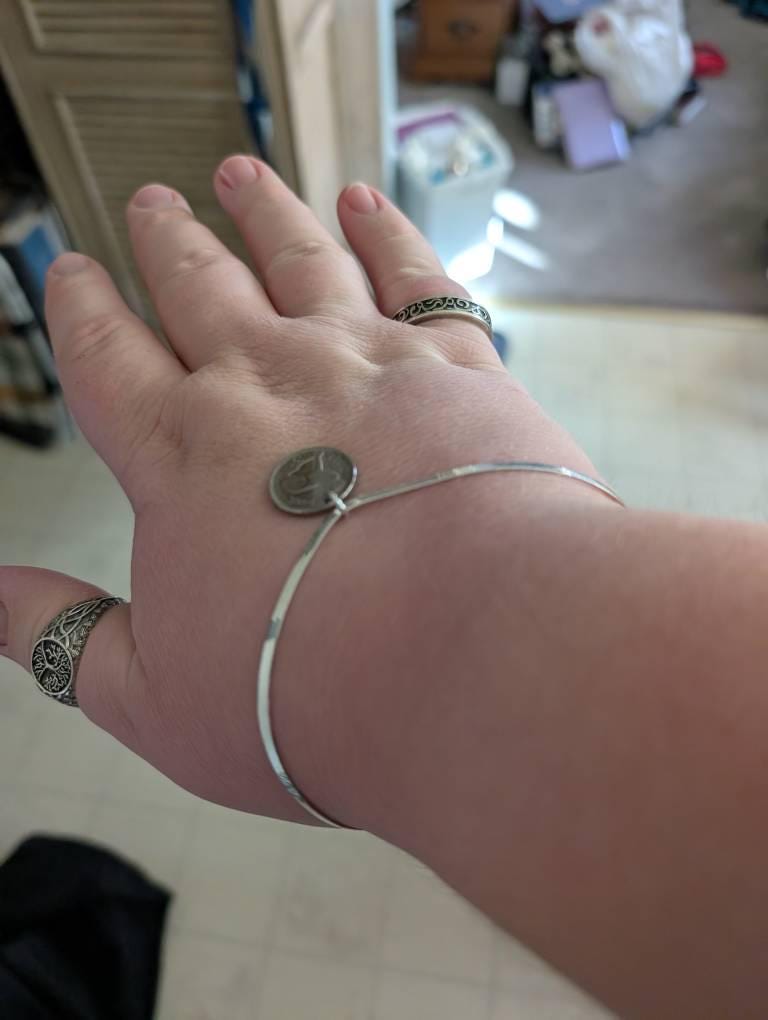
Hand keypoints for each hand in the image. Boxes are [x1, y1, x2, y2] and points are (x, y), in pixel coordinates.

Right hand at [0, 157, 594, 824]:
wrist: (470, 659)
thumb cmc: (313, 694)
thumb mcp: (155, 698)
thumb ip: (64, 639)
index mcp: (182, 454)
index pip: (107, 358)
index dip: (81, 309)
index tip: (69, 270)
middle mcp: (265, 382)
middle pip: (197, 285)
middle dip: (166, 241)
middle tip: (149, 201)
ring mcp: (364, 361)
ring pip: (298, 255)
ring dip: (264, 210)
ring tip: (240, 173)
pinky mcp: (458, 364)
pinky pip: (413, 272)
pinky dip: (386, 231)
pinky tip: (366, 203)